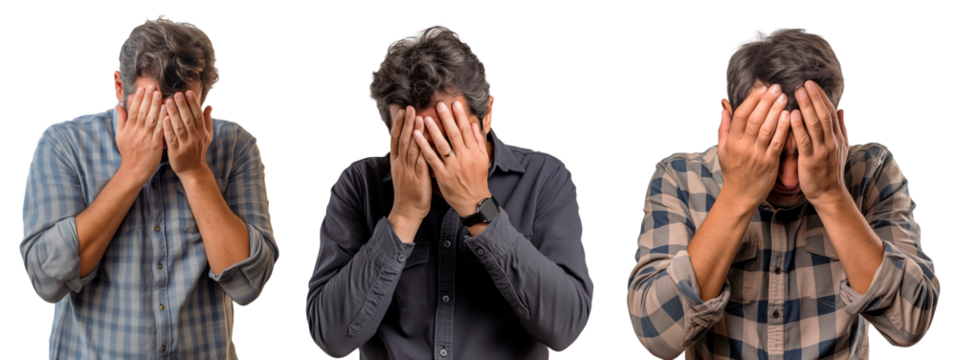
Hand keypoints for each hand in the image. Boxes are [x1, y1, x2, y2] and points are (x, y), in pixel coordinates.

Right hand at [115, 86, 164, 183]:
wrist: (134, 170)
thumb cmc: (128, 152)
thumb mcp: (120, 136)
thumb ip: (120, 120)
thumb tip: (117, 106)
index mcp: (129, 129)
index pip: (133, 110)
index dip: (138, 99)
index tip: (143, 89)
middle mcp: (137, 132)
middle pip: (142, 112)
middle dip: (148, 99)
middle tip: (153, 87)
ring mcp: (146, 138)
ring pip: (151, 119)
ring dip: (156, 106)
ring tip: (161, 95)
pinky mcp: (155, 145)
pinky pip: (160, 131)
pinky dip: (164, 121)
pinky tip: (168, 112)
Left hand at [162, 90, 212, 179]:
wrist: (193, 171)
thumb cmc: (198, 150)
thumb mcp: (207, 136)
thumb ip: (207, 120)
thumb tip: (210, 105)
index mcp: (202, 133)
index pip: (198, 115)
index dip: (193, 103)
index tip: (188, 92)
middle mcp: (195, 138)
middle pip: (189, 119)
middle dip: (183, 106)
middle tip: (176, 93)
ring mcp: (186, 145)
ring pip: (179, 127)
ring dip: (174, 114)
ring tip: (167, 102)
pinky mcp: (176, 152)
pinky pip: (172, 138)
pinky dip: (168, 128)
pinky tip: (163, 118)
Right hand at [389, 106, 431, 222]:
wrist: (408, 211)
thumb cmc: (409, 192)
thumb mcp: (404, 172)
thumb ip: (407, 158)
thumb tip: (410, 143)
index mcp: (397, 162)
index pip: (396, 139)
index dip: (398, 124)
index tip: (402, 110)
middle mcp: (401, 164)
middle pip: (403, 140)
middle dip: (406, 123)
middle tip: (410, 108)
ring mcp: (409, 171)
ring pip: (411, 149)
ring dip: (415, 133)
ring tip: (419, 118)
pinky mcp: (418, 179)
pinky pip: (420, 162)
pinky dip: (423, 150)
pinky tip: (426, 141)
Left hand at [413, 101, 491, 217]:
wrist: (473, 201)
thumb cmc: (477, 179)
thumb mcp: (482, 159)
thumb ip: (478, 141)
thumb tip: (474, 125)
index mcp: (474, 152)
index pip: (466, 130)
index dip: (460, 116)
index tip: (455, 104)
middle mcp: (464, 157)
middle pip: (454, 134)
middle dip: (447, 118)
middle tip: (439, 105)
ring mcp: (452, 166)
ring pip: (442, 145)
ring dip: (433, 130)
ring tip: (425, 118)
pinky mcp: (443, 174)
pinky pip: (432, 158)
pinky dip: (424, 146)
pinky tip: (417, 136)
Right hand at [717, 83, 791, 208]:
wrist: (740, 195)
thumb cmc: (733, 171)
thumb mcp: (722, 149)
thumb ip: (724, 128)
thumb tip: (724, 107)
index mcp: (732, 142)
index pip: (740, 116)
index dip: (751, 100)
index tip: (761, 88)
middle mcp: (743, 147)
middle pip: (754, 119)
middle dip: (766, 101)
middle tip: (776, 87)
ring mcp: (756, 155)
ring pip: (767, 129)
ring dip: (776, 111)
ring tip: (784, 97)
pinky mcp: (769, 163)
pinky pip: (777, 143)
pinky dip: (783, 129)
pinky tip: (790, 116)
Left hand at [790, 80, 849, 204]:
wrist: (829, 194)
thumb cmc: (830, 170)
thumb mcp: (841, 148)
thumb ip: (841, 128)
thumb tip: (842, 109)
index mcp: (837, 137)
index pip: (829, 112)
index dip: (821, 97)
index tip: (811, 83)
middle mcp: (831, 141)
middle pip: (823, 114)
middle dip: (814, 97)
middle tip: (804, 82)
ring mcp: (822, 150)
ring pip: (815, 124)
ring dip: (806, 106)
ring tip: (797, 92)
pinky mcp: (811, 160)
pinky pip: (804, 140)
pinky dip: (799, 126)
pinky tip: (792, 115)